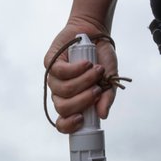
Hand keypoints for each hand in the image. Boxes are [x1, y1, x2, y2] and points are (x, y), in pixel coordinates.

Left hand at [44, 17, 119, 133]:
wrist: (96, 34)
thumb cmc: (101, 59)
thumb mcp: (110, 80)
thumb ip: (107, 98)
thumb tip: (103, 115)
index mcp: (73, 102)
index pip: (63, 122)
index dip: (68, 126)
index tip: (81, 120)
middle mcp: (61, 93)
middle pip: (63, 108)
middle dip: (82, 101)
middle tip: (97, 90)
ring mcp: (54, 78)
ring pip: (63, 90)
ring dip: (83, 81)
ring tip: (96, 70)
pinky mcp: (51, 62)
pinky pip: (59, 72)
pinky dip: (76, 69)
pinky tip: (86, 63)